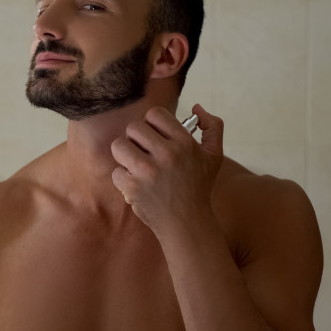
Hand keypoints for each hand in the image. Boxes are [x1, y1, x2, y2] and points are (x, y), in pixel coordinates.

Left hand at [110, 104, 223, 235]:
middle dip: (135, 139)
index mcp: (184, 142)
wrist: (187, 223)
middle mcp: (167, 154)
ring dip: (124, 155)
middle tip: (143, 152)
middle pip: (133, 127)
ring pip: (118, 145)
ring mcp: (148, 171)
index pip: (154, 114)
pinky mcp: (133, 187)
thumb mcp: (214, 155)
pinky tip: (136, 184)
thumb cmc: (198, 187)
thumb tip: (196, 107)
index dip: (151, 123)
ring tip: (135, 165)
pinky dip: (122, 178)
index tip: (155, 137)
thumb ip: (212, 127)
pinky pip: (116, 171)